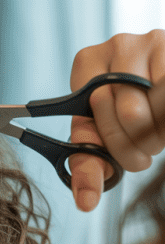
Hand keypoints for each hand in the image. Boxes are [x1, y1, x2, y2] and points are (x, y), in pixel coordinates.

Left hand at [68, 29, 164, 210]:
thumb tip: (86, 201)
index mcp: (86, 62)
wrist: (152, 92)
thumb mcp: (97, 137)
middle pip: (131, 111)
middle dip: (139, 143)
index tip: (119, 153)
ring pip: (160, 105)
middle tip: (144, 149)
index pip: (98, 109)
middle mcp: (118, 44)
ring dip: (160, 134)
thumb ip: (88, 166)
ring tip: (156, 133)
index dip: (113, 140)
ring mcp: (152, 41)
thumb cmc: (118, 116)